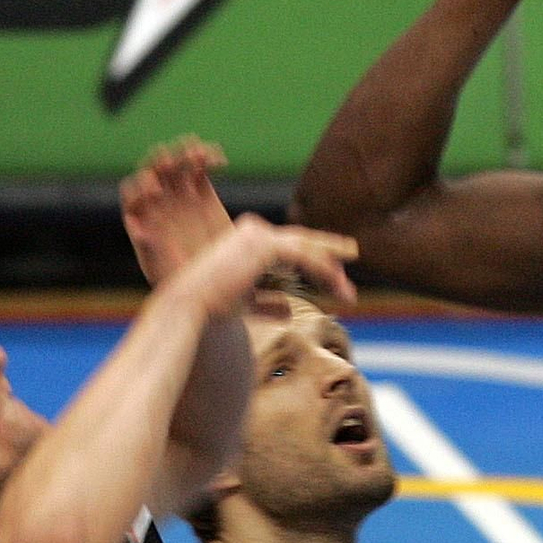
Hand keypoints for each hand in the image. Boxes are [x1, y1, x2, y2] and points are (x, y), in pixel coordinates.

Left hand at [121, 137, 231, 284]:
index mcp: (142, 218)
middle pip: (153, 172)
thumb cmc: (181, 282)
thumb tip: (135, 225)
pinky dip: (208, 159)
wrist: (211, 285)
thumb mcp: (161, 269)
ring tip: (199, 153)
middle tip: (173, 161)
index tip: (156, 193)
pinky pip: (201, 169)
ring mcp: (180, 196)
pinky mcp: (203, 194)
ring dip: (185, 154)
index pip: (133, 192)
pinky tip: (220, 162)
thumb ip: (148, 247)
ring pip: (177, 165)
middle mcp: (158, 203)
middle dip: (161, 163)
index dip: (141, 188)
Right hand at [167, 213, 358, 320]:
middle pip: (301, 239)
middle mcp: (254, 231)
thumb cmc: (211, 307)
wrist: (189, 305)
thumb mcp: (247, 304)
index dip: (313, 252)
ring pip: (306, 249)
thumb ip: (269, 303)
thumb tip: (291, 311)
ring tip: (348, 289)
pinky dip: (323, 272)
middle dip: (329, 248)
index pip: (288, 242)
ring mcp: (259, 235)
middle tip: (354, 251)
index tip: (334, 265)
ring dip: (330, 269)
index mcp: (246, 239)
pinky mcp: (265, 247)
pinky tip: (339, 287)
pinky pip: (304, 258)